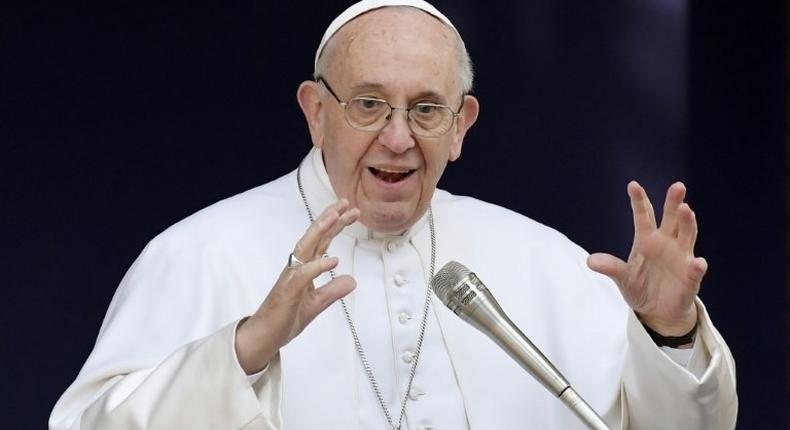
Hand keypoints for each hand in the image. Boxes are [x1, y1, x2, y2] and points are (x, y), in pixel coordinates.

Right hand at [235, 199, 359, 372]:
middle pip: (314, 236)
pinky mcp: (288, 291)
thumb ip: (333, 290)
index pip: (322, 241)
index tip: (351, 211)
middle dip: (330, 218)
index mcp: (304, 268)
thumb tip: (352, 280)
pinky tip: (333, 259)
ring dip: (321, 231)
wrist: (266, 337)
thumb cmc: (286, 318)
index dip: (336, 225)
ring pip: (306, 248)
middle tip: (346, 203)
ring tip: (336, 217)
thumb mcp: (317, 304)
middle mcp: (296, 267)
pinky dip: (318, 266)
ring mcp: (291, 277)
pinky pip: (303, 275)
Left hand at [587, 181, 705, 337]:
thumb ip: (611, 267)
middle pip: (671, 219)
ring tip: (686, 210)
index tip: (633, 185)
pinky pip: (695, 270)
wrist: (658, 313)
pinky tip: (697, 262)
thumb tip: (590, 261)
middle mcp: (666, 243)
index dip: (639, 201)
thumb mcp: (622, 278)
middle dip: (674, 202)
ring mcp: (681, 258)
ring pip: (687, 236)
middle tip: (677, 186)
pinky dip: (696, 266)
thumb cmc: (640, 288)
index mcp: (647, 240)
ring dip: (687, 223)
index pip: (643, 216)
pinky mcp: (691, 278)